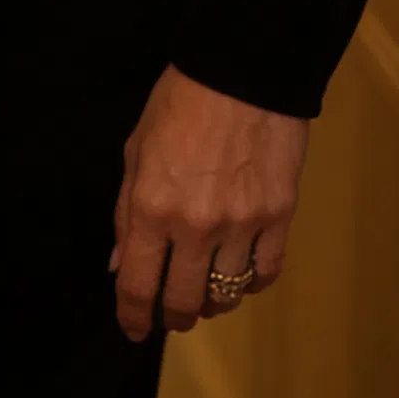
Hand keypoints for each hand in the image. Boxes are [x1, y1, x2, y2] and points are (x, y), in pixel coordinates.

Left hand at [110, 64, 307, 340]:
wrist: (242, 69)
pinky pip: (265, 272)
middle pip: (183, 302)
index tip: (134, 328)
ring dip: (213, 301)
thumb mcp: (136, 151)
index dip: (133, 317)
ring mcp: (240, 224)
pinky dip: (252, 282)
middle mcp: (194, 226)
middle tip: (173, 313)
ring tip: (207, 292)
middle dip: (174, 316)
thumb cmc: (180, 103)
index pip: (136, 286)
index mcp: (150, 208)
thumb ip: (125, 213)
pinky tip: (242, 274)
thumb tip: (120, 264)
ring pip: (226, 294)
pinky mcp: (278, 216)